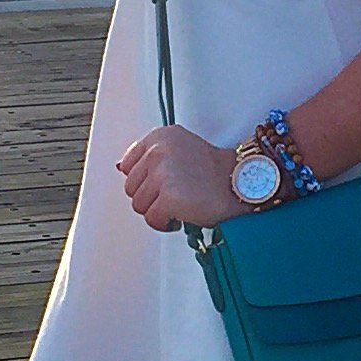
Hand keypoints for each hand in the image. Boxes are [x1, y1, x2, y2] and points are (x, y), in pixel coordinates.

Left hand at [116, 125, 243, 230]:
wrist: (239, 181)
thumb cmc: (212, 170)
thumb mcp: (178, 149)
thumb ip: (150, 156)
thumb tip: (121, 168)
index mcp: (158, 137)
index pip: (128, 164)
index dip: (144, 180)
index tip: (161, 184)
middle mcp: (157, 151)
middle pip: (131, 187)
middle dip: (150, 197)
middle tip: (173, 197)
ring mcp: (162, 173)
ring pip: (139, 205)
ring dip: (157, 211)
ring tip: (178, 207)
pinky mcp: (168, 197)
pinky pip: (152, 219)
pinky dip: (165, 223)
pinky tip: (180, 217)